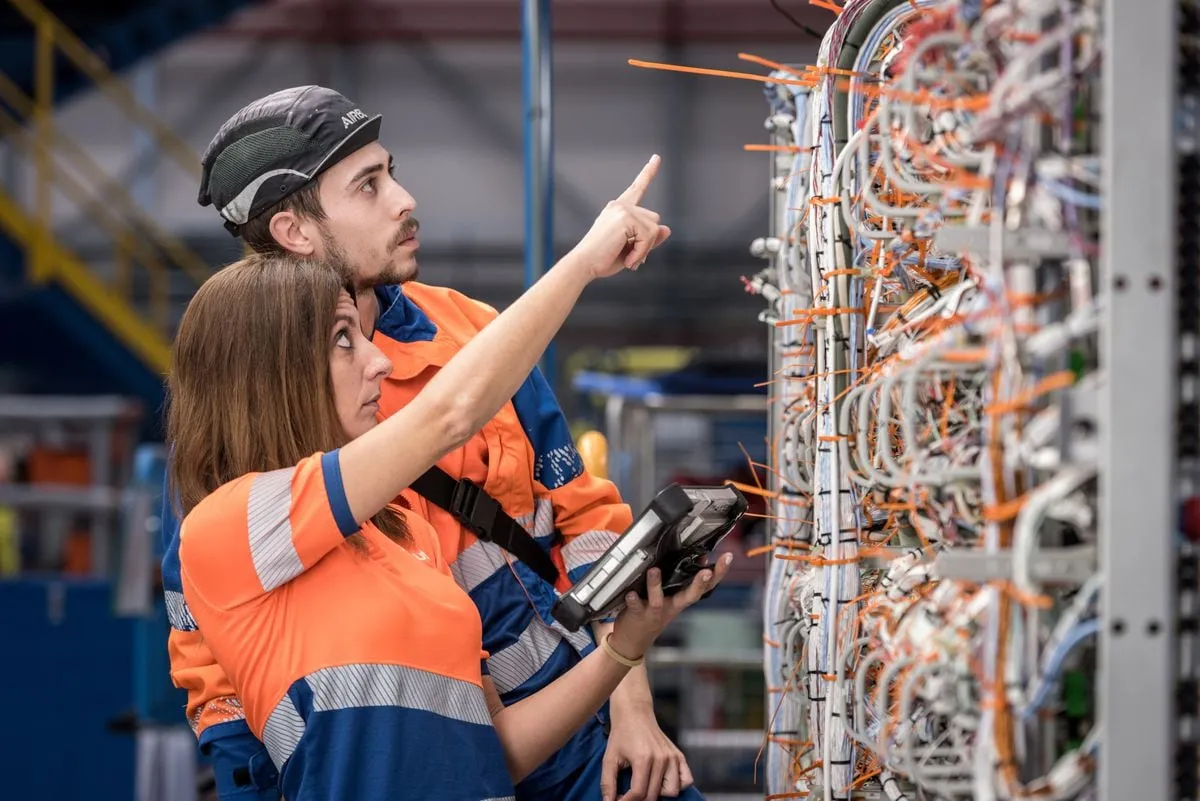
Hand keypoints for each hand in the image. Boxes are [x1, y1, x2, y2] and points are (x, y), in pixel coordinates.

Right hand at [570, 155, 671, 279]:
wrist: (585, 264)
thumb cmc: (603, 259)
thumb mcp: (631, 249)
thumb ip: (649, 239)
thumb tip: (667, 229)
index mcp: (618, 210)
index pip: (637, 188)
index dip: (648, 173)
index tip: (656, 158)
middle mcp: (620, 205)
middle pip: (654, 219)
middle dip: (648, 241)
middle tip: (633, 258)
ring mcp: (622, 209)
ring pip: (654, 228)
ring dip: (645, 248)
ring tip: (629, 259)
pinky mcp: (625, 217)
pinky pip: (648, 236)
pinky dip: (642, 251)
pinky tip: (629, 260)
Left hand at [602, 708, 693, 800]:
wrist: (635, 713)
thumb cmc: (621, 734)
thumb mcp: (609, 758)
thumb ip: (608, 783)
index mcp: (643, 758)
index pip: (638, 793)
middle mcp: (661, 759)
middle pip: (653, 795)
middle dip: (638, 800)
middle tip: (628, 795)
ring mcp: (672, 757)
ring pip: (672, 791)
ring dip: (658, 794)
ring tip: (645, 787)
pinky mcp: (679, 755)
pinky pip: (686, 780)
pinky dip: (677, 786)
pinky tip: (662, 782)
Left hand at [609, 553, 733, 660]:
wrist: (634, 642)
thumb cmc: (654, 615)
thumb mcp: (673, 599)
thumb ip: (685, 581)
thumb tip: (700, 557)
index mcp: (682, 600)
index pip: (706, 586)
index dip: (719, 573)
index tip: (727, 558)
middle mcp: (672, 606)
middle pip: (691, 595)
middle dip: (700, 583)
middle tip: (707, 571)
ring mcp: (655, 612)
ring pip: (658, 599)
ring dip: (656, 585)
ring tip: (654, 570)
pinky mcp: (638, 615)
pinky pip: (635, 607)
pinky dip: (633, 600)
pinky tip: (631, 593)